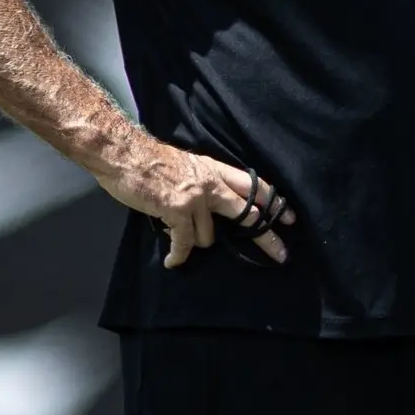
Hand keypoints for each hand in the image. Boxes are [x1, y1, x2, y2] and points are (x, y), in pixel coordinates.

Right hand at [99, 143, 296, 268]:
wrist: (124, 153)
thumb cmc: (147, 157)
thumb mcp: (183, 163)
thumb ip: (199, 180)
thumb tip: (205, 202)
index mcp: (212, 169)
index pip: (252, 185)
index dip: (272, 202)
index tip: (290, 217)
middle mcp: (210, 184)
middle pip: (247, 213)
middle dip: (265, 236)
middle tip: (281, 254)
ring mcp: (195, 198)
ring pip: (208, 236)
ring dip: (194, 240)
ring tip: (178, 238)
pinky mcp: (177, 211)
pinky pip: (184, 243)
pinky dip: (178, 254)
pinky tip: (173, 261)